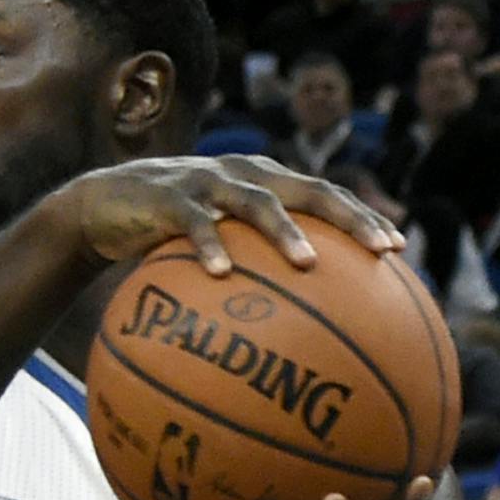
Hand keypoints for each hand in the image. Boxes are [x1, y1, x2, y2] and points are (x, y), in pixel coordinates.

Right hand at [47, 154, 404, 278]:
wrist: (99, 206)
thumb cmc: (164, 234)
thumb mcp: (211, 243)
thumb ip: (248, 266)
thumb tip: (293, 324)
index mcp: (262, 181)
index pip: (325, 194)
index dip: (363, 216)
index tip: (399, 248)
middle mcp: (243, 174)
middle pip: (309, 190)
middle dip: (349, 218)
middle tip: (381, 250)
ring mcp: (205, 182)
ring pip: (257, 203)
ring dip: (285, 233)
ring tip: (307, 265)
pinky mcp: (167, 198)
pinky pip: (193, 225)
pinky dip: (209, 247)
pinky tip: (221, 275)